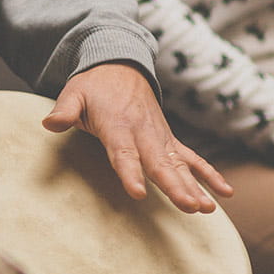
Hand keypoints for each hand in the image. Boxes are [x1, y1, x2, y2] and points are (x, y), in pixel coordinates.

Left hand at [43, 63, 233, 212]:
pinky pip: (192, 159)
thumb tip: (50, 123)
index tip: (139, 193)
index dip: (131, 173)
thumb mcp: (73, 92)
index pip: (124, 153)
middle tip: (190, 207)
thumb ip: (64, 110)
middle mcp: (144, 133)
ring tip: (208, 209)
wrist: (120, 64)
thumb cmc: (92, 85)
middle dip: (175, 187)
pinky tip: (224, 194)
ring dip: (195, 186)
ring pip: (179, 165)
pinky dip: (209, 175)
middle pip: (160, 164)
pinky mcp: (168, 140)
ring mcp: (160, 137)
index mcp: (118, 125)